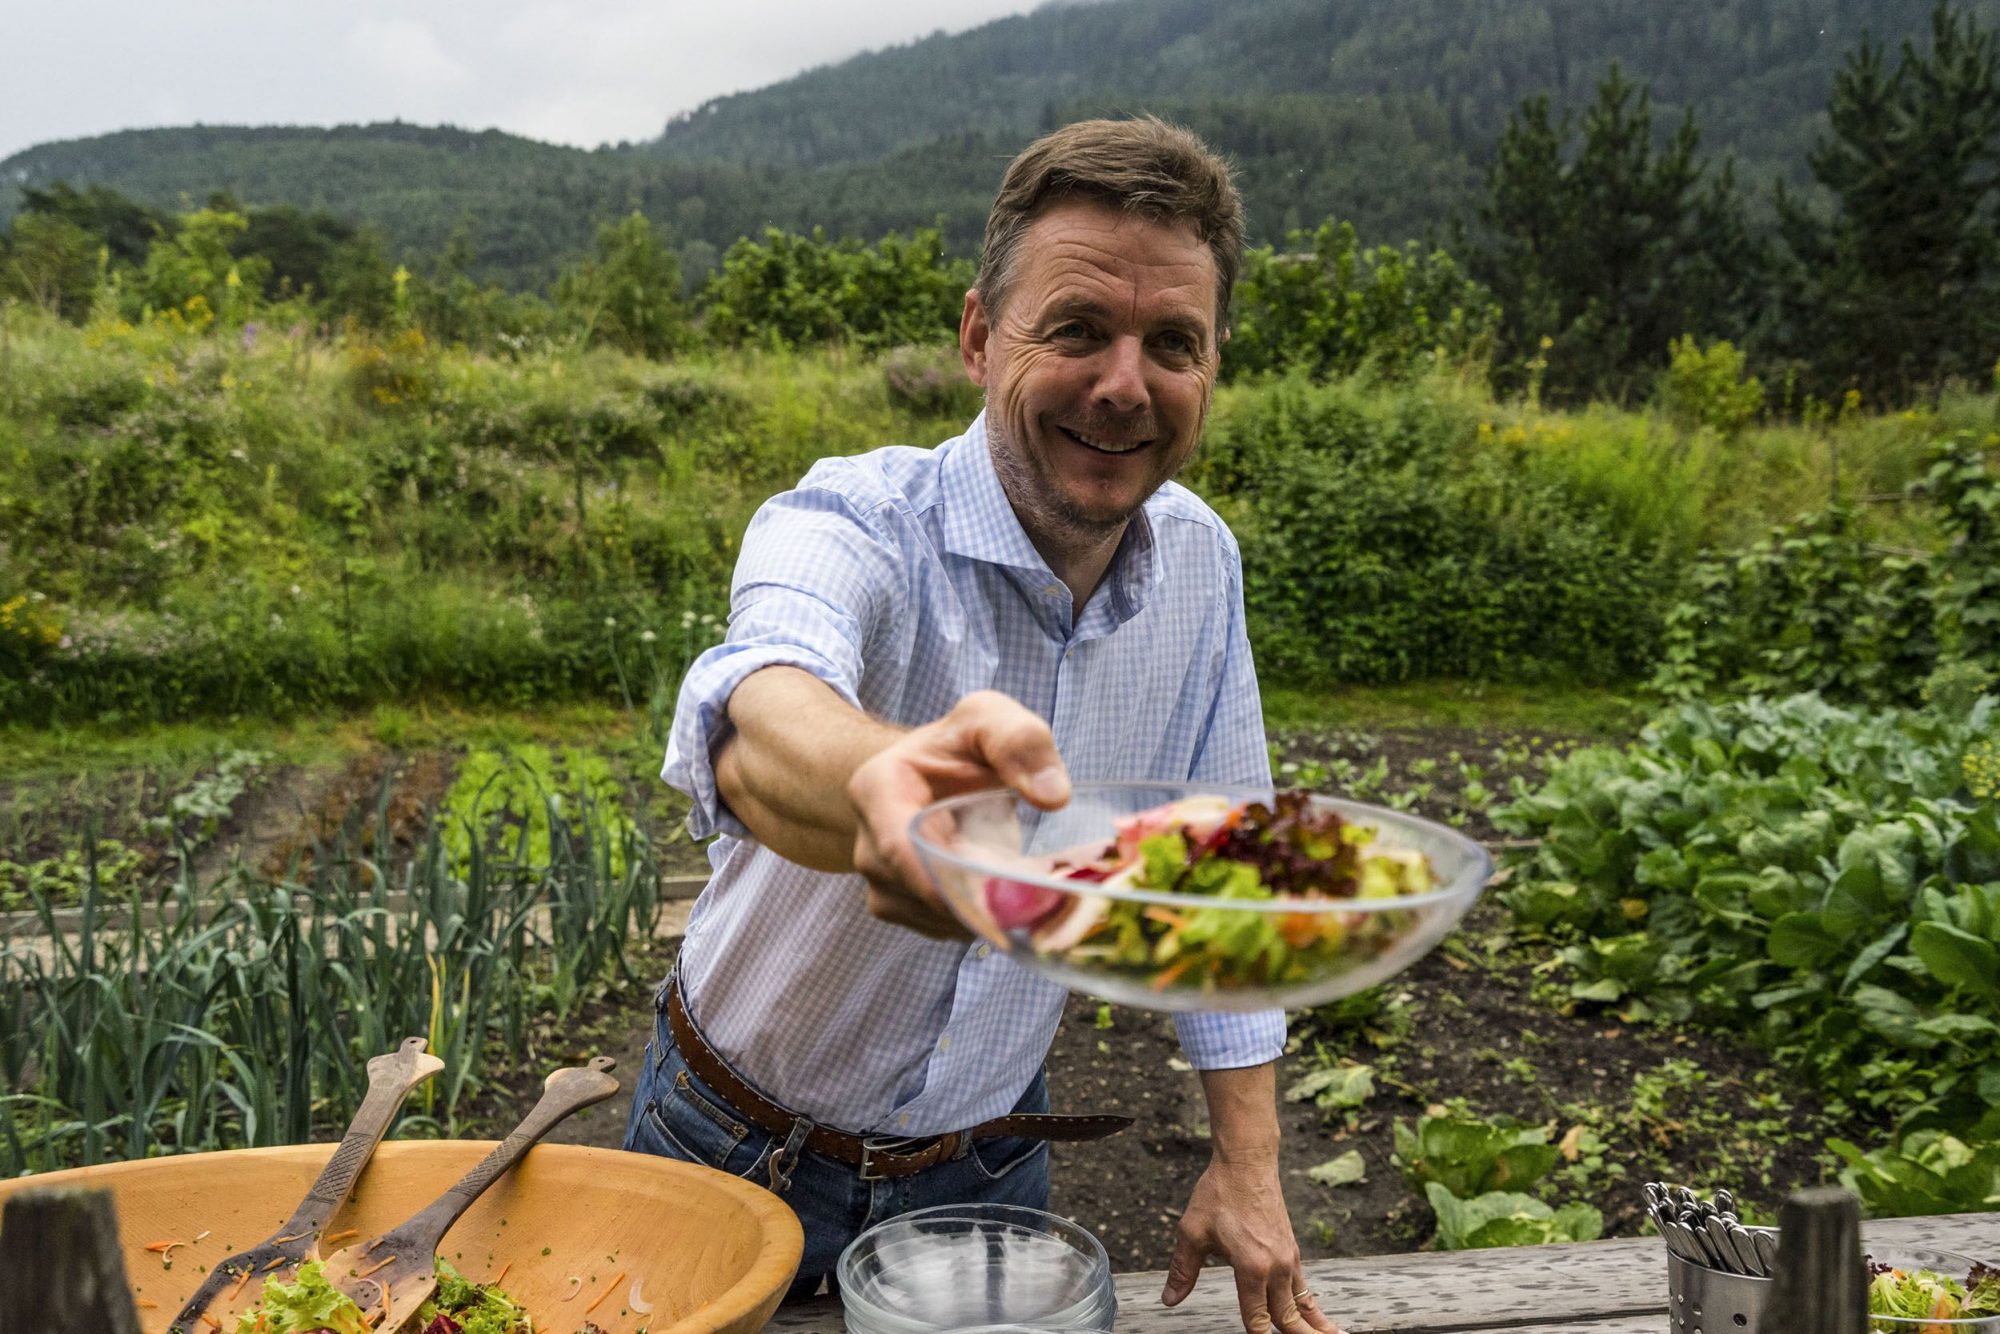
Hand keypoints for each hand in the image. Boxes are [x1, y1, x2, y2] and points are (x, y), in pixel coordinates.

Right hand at [846, 690, 1069, 937]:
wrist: (931, 773)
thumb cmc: (958, 745)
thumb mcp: (990, 719)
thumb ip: (1021, 742)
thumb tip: (1052, 796)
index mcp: (877, 790)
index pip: (900, 848)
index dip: (944, 880)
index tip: (997, 898)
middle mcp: (868, 845)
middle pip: (919, 892)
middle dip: (978, 901)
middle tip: (1036, 901)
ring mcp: (881, 883)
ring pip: (932, 918)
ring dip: (981, 914)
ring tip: (1025, 891)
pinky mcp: (902, 908)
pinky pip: (940, 928)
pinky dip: (977, 921)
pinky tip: (1004, 898)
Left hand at [1162, 1157, 1340, 1333]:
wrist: (1247, 1162)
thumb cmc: (1219, 1194)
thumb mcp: (1192, 1232)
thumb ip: (1183, 1270)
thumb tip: (1169, 1299)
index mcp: (1251, 1266)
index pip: (1257, 1318)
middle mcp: (1276, 1267)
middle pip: (1287, 1317)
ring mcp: (1288, 1259)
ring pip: (1302, 1305)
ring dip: (1315, 1327)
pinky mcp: (1291, 1250)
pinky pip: (1304, 1288)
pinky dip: (1312, 1306)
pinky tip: (1318, 1317)